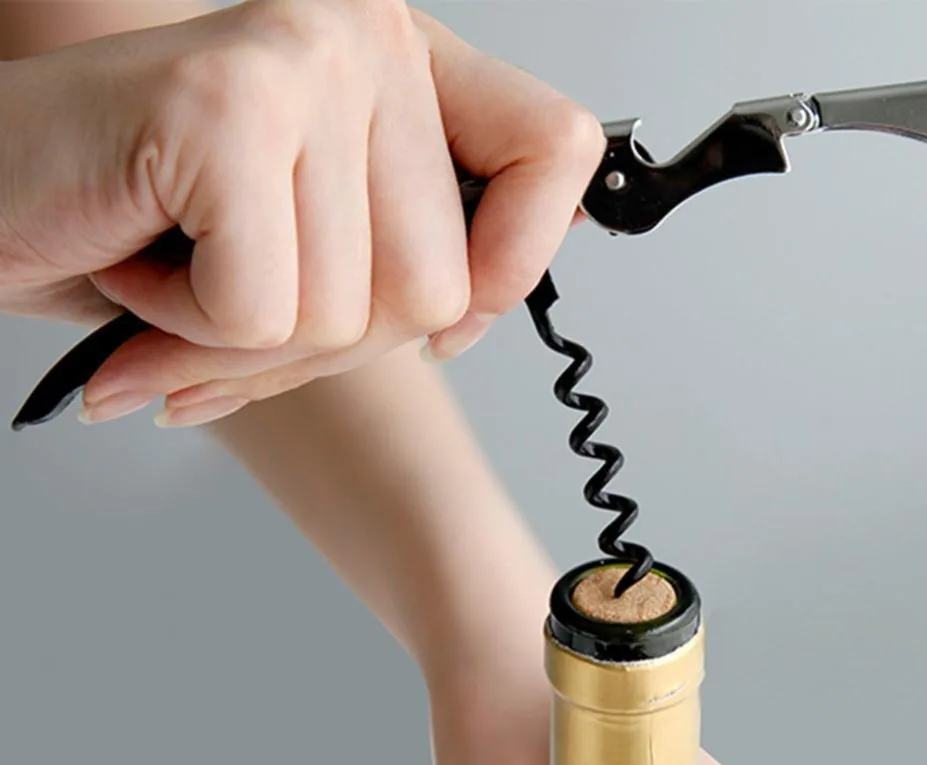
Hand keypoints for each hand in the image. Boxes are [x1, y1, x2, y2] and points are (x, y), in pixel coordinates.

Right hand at [0, 0, 602, 425]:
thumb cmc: (147, 229)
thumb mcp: (311, 256)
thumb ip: (406, 265)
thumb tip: (488, 301)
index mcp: (398, 61)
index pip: (554, 151)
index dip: (520, 260)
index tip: (461, 311)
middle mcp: (361, 35)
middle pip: (440, 289)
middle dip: (331, 342)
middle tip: (243, 295)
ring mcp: (299, 61)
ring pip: (355, 316)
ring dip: (251, 341)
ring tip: (186, 268)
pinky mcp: (228, 111)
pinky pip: (270, 315)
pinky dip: (195, 333)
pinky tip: (149, 263)